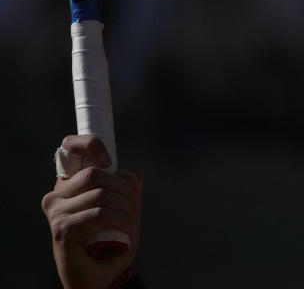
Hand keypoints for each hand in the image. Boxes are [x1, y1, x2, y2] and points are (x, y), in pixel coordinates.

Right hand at [42, 136, 142, 288]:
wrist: (105, 275)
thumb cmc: (113, 240)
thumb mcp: (126, 208)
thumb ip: (128, 188)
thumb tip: (129, 173)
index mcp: (70, 184)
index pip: (71, 148)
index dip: (91, 145)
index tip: (110, 161)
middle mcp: (58, 195)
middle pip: (95, 172)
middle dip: (122, 189)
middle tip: (127, 207)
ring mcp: (57, 212)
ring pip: (102, 193)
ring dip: (124, 209)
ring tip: (126, 224)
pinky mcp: (62, 229)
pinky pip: (100, 213)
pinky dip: (120, 220)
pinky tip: (122, 231)